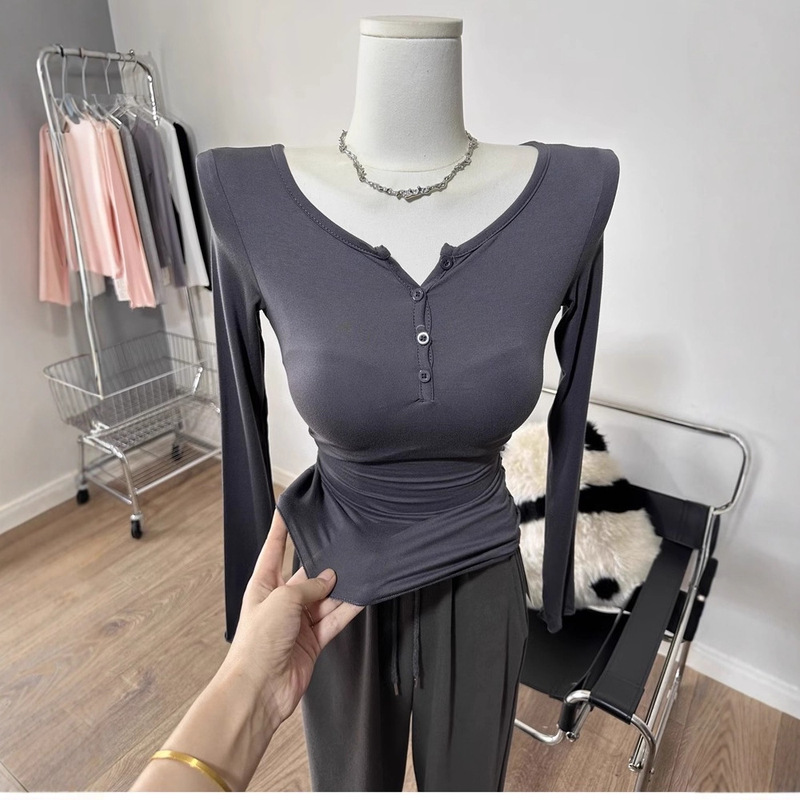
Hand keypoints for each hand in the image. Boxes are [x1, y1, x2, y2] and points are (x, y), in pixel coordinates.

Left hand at [217, 506, 364, 726]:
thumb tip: (330, 579)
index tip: (287, 508)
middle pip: (307, 576)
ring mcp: (297, 623)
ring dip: (340, 589)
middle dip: (324, 565)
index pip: (273, 550)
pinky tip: (362, 597)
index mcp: (263, 586)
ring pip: (325, 598)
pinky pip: (334, 619)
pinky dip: (348, 610)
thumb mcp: (282, 600)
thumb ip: (309, 586)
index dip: (280, 529)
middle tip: (344, 548)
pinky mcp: (313, 641)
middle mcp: (281, 602)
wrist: (258, 690)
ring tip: (360, 572)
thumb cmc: (257, 643)